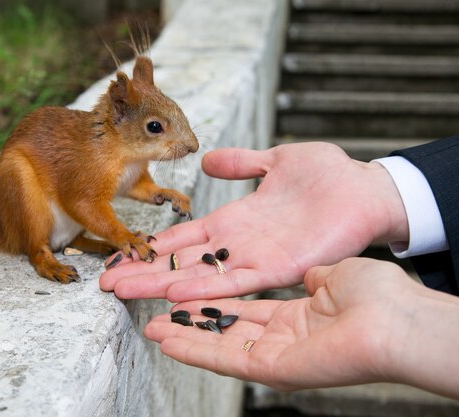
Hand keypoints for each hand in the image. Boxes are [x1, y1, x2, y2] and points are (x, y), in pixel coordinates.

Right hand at [100, 143, 407, 300]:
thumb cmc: (328, 175)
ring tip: (124, 290)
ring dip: (160, 284)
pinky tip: (172, 293)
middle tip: (106, 281)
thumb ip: (241, 162)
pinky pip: (232, 283)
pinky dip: (201, 289)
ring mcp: (254, 258)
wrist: (366, 190)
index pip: (182, 237)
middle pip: (180, 262)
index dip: (151, 246)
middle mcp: (236, 244)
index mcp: (233, 219)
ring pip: (198, 276)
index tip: (122, 252)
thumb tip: (207, 159)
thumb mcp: (275, 160)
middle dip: (143, 271)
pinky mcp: (276, 269)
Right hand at [144, 258, 458, 398]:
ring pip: (214, 339)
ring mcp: (272, 347)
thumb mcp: (330, 266)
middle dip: (177, 307)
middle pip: (215, 314)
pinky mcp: (272, 365)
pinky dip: (194, 349)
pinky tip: (169, 340)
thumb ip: (308, 270)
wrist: (400, 318)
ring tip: (147, 323)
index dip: (200, 280)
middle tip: (147, 298)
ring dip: (178, 331)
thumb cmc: (377, 292)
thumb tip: (304, 273)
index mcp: (287, 303)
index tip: (173, 272)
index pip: (231, 289)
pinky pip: (225, 357)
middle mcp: (274, 327)